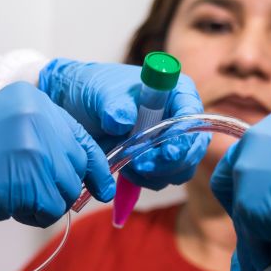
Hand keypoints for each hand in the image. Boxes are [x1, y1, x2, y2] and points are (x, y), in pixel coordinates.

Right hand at [0, 82, 114, 232]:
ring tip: (13, 196)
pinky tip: (11, 207)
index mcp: (33, 99)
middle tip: (36, 195)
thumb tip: (82, 170)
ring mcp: (39, 147)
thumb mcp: (4, 128)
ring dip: (46, 202)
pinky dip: (36, 217)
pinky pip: (53, 209)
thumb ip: (42, 138)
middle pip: (78, 163)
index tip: (101, 185)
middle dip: (64, 186)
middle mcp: (40, 116)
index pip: (80, 135)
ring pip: (68, 188)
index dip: (92, 164)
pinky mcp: (33, 179)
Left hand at [39, 59, 209, 188]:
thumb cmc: (95, 90)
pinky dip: (146, 179)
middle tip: (141, 165)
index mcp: (175, 92)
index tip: (168, 151)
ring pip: (180, 168)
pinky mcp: (159, 161)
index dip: (185, 136)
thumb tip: (122, 121)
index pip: (192, 115)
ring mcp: (171, 141)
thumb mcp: (101, 92)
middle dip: (169, 162)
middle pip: (192, 147)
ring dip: (156, 173)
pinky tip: (126, 169)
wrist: (78, 108)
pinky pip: (164, 179)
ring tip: (128, 164)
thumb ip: (113, 104)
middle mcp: (180, 117)